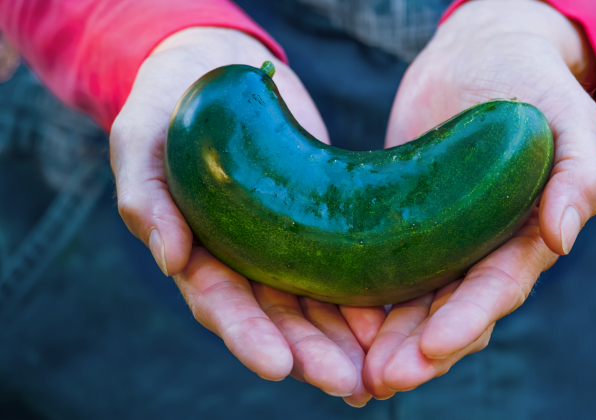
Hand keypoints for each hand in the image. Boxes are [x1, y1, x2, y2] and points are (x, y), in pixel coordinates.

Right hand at [109, 27, 384, 405]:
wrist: (211, 77)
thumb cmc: (166, 111)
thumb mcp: (140, 144)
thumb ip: (146, 198)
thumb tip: (169, 258)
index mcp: (196, 253)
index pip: (221, 304)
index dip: (247, 336)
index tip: (278, 366)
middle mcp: (241, 262)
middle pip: (275, 318)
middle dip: (309, 353)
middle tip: (345, 382)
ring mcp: (281, 247)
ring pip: (314, 304)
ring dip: (344, 339)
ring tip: (378, 369)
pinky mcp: (315, 225)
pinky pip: (341, 267)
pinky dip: (364, 297)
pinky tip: (393, 321)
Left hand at [364, 0, 595, 396]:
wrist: (479, 59)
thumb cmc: (532, 83)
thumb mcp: (567, 120)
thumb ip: (578, 176)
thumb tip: (563, 238)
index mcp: (524, 236)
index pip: (497, 287)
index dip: (467, 320)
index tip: (434, 348)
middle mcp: (481, 250)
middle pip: (450, 311)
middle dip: (419, 350)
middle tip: (383, 381)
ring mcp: (439, 241)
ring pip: (412, 304)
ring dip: (386, 342)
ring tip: (354, 376)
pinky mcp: (401, 225)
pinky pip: (379, 269)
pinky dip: (359, 302)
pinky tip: (331, 326)